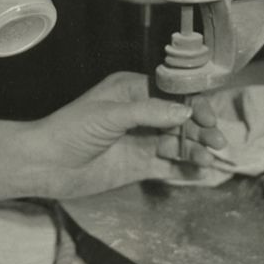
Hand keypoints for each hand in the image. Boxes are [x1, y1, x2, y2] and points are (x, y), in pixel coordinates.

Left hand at [22, 72, 224, 199]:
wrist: (46, 165)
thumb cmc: (71, 129)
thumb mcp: (110, 114)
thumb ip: (149, 112)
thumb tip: (186, 113)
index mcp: (132, 91)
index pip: (171, 94)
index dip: (193, 104)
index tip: (208, 116)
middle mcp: (140, 114)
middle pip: (180, 119)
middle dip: (200, 129)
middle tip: (217, 141)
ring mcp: (141, 141)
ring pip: (178, 143)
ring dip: (196, 149)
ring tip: (211, 157)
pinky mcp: (139, 166)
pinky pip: (169, 166)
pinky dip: (186, 168)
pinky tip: (202, 172)